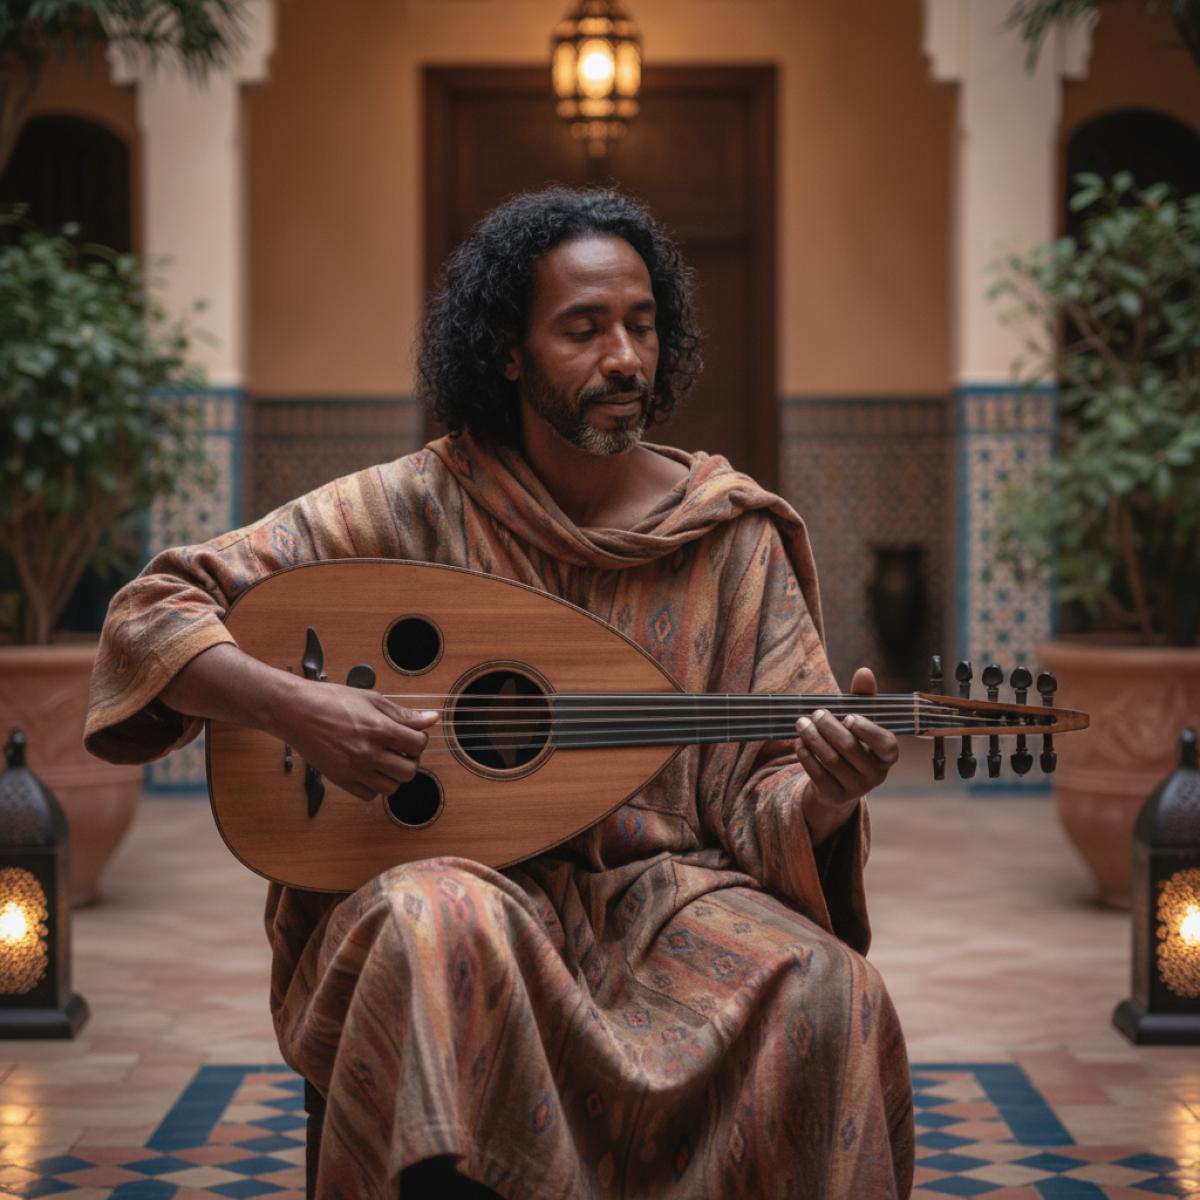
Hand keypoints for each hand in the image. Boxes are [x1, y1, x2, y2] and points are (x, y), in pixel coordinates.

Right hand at [281, 680, 438, 801]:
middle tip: (401, 750)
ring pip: (391, 788)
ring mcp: (354, 769)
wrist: (296, 712)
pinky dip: (375, 786)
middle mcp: (368, 752)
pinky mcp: (341, 780)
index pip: (418, 744)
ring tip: (386, 760)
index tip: (412, 736)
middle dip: (410, 760)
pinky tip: (370, 769)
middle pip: (409, 771)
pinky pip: (370, 795)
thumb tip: (431, 719)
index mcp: (378, 729)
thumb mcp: (371, 699)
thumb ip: (403, 714)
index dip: (419, 740)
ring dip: (394, 775)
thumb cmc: (330, 701)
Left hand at [795, 667, 898, 842]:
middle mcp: (877, 775)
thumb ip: (863, 697)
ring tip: (801, 723)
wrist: (839, 782)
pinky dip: (806, 756)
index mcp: (888, 755)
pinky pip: (818, 775)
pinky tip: (799, 742)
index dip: (867, 730)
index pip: (886, 744)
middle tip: (816, 713)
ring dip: (813, 739)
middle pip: (851, 749)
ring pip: (832, 761)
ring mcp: (857, 789)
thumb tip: (864, 671)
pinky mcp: (836, 797)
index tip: (848, 716)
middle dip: (830, 728)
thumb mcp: (860, 721)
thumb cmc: (853, 742)